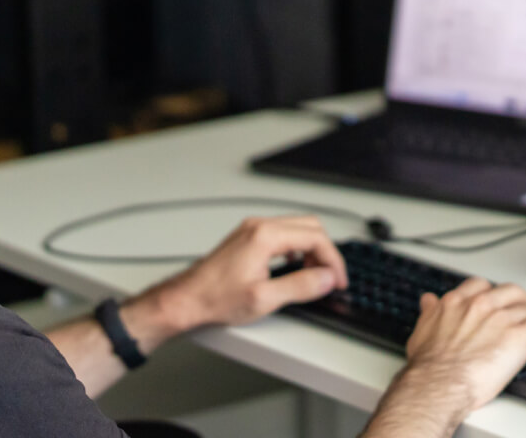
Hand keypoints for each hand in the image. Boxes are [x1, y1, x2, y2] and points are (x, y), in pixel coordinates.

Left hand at [158, 215, 348, 329]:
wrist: (188, 299)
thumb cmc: (216, 298)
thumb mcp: (265, 299)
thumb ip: (300, 286)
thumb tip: (327, 278)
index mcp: (265, 236)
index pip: (315, 237)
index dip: (333, 261)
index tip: (338, 280)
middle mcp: (259, 226)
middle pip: (310, 227)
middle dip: (325, 252)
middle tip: (329, 278)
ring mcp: (252, 230)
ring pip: (297, 228)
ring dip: (312, 250)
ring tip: (314, 276)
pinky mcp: (248, 237)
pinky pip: (283, 234)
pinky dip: (297, 248)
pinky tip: (296, 267)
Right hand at [366, 278, 525, 435]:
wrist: (440, 383)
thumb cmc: (431, 365)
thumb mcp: (422, 330)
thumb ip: (429, 312)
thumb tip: (428, 301)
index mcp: (459, 302)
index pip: (481, 286)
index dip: (493, 292)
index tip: (497, 298)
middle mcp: (482, 305)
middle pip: (510, 292)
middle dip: (520, 297)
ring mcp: (503, 319)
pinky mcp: (521, 336)